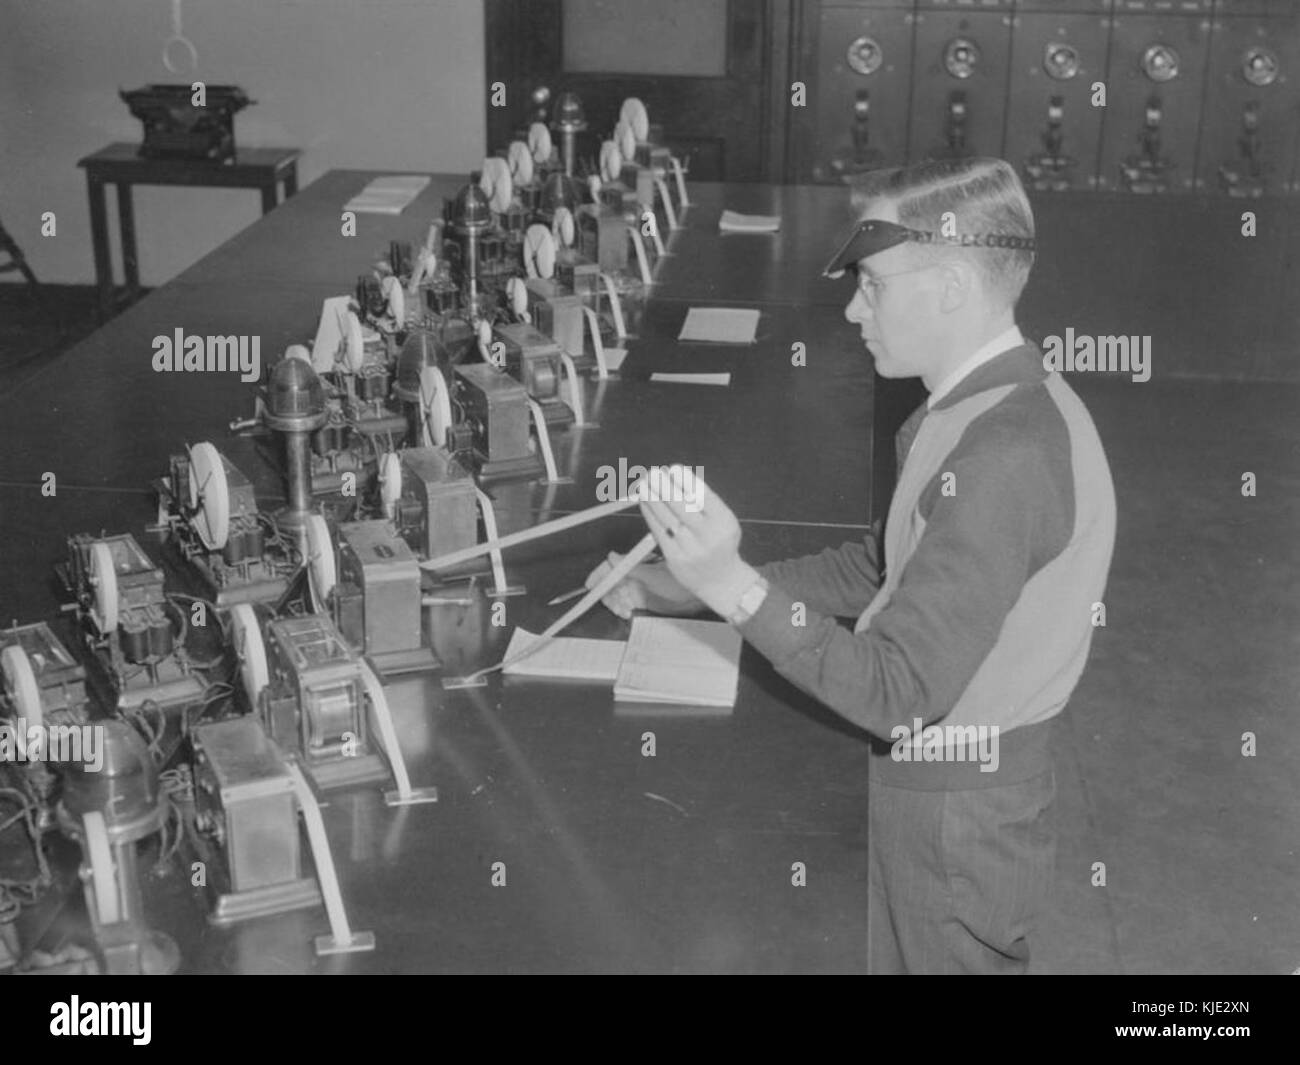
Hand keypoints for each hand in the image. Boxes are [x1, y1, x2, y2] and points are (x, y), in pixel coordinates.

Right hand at [584, 552, 700, 619]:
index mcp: (637, 563)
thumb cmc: (681, 583)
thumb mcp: (654, 576)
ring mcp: (636, 587)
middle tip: (616, 602)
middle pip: (610, 582)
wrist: (695, 599)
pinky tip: (626, 612)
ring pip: (614, 594)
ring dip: (614, 602)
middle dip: (609, 593)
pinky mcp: (640, 600)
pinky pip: (622, 604)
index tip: (591, 585)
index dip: (600, 575)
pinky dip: (620, 608)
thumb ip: (632, 568)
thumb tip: (612, 558)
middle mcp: (634, 574)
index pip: (611, 566)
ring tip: (624, 608)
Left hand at [638, 466, 760, 617]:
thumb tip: (676, 477)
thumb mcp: (724, 521)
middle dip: (665, 487)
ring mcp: (691, 549)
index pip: (704, 497)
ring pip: (667, 518)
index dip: (686, 481)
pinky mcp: (675, 558)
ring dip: (653, 498)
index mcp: (725, 522)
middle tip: (653, 473)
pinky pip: (659, 532)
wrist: (721, 581)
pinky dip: (650, 514)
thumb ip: (706, 503)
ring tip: (644, 484)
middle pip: (682, 506)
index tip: (673, 468)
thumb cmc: (720, 543)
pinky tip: (645, 502)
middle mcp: (709, 536)